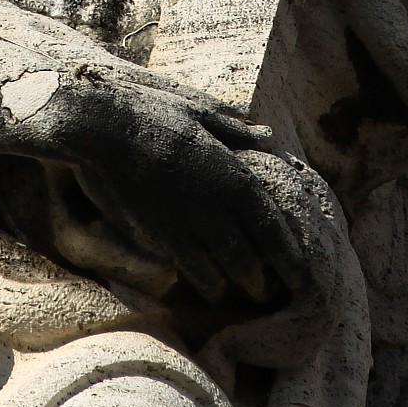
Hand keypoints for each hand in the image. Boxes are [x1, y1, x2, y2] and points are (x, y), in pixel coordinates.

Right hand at [51, 80, 311, 306]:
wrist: (105, 128)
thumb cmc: (154, 113)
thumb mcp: (204, 115)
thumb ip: (238, 133)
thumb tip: (270, 137)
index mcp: (235, 175)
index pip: (274, 225)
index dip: (290, 253)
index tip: (303, 270)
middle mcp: (218, 204)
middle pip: (254, 254)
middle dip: (267, 277)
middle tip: (275, 290)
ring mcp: (189, 220)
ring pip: (226, 265)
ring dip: (240, 282)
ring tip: (251, 293)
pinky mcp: (161, 231)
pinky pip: (192, 266)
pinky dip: (207, 281)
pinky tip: (214, 289)